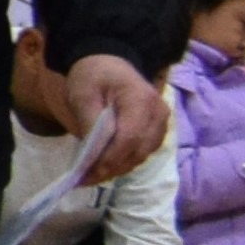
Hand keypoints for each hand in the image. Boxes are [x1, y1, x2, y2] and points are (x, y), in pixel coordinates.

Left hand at [65, 54, 168, 177]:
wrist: (109, 64)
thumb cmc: (93, 76)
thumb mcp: (83, 93)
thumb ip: (90, 122)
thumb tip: (92, 154)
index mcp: (140, 99)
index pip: (130, 137)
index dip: (110, 158)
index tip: (87, 172)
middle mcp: (158, 113)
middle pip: (138, 150)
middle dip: (111, 168)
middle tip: (84, 180)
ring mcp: (162, 123)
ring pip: (142, 155)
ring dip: (117, 168)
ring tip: (90, 176)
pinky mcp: (157, 131)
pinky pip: (143, 152)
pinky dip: (124, 162)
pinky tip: (104, 166)